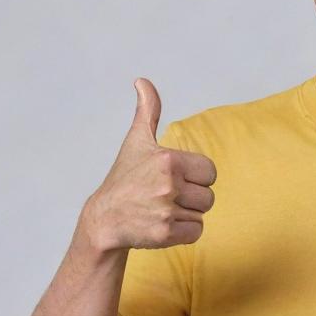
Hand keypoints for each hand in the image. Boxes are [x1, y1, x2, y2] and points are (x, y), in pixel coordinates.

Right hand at [82, 78, 216, 251]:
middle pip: (209, 197)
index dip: (196, 177)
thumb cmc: (125, 178)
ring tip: (161, 210)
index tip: (175, 179)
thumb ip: (147, 111)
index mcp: (169, 160)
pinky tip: (162, 225)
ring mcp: (166, 210)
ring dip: (186, 215)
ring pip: (201, 215)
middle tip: (165, 197)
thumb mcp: (136, 142)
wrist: (104, 219)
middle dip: (192, 199)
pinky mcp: (165, 234)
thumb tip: (142, 81)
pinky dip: (184, 233)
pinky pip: (196, 232)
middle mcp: (168, 184)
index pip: (210, 172)